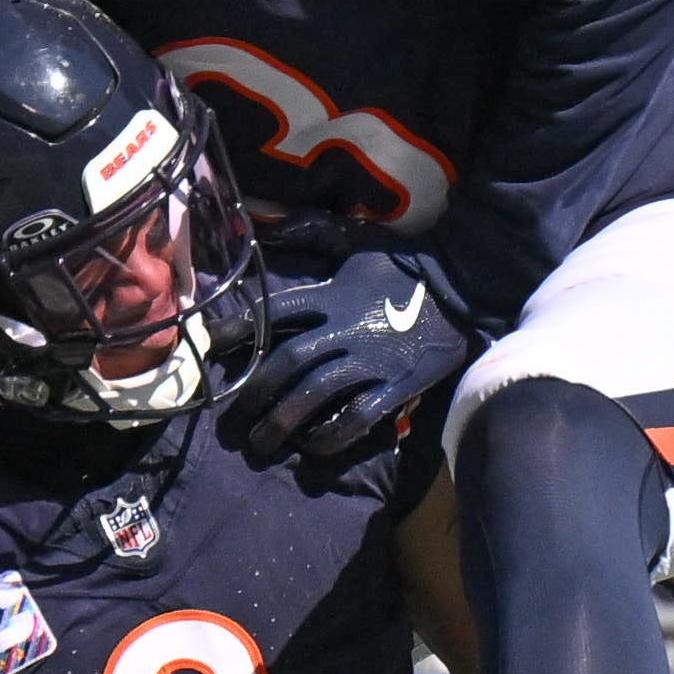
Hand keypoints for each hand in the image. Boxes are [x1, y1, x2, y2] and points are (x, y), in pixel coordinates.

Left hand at [218, 248, 469, 461]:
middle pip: (287, 362)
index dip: (237, 331)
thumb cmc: (406, 264)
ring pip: (315, 395)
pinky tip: (313, 447)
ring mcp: (371, 358)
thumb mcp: (358, 241)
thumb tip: (271, 226)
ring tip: (263, 443)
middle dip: (257, 392)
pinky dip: (332, 435)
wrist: (463, 284)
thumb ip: (315, 232)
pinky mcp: (397, 384)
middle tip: (238, 417)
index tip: (210, 349)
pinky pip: (358, 416)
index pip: (272, 313)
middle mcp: (344, 329)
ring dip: (284, 421)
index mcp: (330, 295)